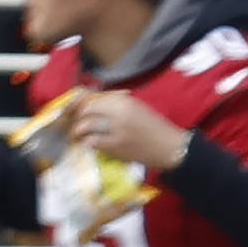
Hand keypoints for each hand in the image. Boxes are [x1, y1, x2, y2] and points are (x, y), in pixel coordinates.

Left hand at [67, 91, 190, 171]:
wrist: (171, 148)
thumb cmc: (156, 127)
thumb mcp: (138, 107)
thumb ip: (116, 103)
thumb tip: (93, 101)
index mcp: (124, 101)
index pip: (93, 99)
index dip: (81, 104)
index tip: (78, 109)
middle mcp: (118, 113)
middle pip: (86, 112)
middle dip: (77, 118)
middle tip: (75, 123)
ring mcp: (116, 131)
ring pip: (86, 127)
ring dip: (79, 131)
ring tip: (77, 135)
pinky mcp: (116, 147)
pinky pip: (93, 142)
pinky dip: (88, 143)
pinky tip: (88, 144)